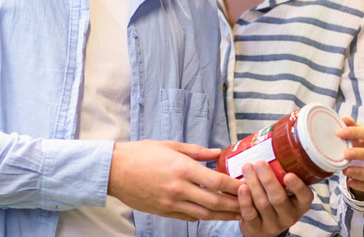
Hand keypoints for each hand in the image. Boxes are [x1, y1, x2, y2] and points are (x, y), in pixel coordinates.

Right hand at [108, 140, 242, 221]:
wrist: (114, 170)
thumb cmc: (141, 153)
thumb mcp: (170, 145)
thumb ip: (196, 151)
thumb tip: (217, 153)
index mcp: (182, 168)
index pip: (216, 181)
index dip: (234, 185)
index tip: (246, 186)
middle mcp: (178, 188)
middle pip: (214, 202)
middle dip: (234, 205)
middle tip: (248, 204)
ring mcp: (170, 202)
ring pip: (203, 214)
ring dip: (222, 215)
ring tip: (236, 214)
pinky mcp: (163, 211)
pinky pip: (188, 217)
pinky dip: (202, 216)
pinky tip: (211, 215)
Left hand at [237, 161, 313, 236]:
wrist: (261, 226)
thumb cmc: (273, 200)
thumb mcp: (284, 191)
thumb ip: (282, 174)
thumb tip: (270, 143)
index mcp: (299, 204)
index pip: (305, 197)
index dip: (298, 187)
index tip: (289, 175)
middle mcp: (289, 216)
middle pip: (279, 198)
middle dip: (268, 179)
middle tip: (260, 163)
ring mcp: (272, 224)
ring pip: (263, 204)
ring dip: (254, 184)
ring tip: (247, 168)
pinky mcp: (256, 229)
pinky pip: (250, 214)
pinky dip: (245, 200)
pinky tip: (241, 188)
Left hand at [338, 117, 363, 199]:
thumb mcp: (360, 131)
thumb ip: (352, 125)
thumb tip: (343, 119)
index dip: (358, 133)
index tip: (340, 133)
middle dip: (362, 154)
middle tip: (345, 153)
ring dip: (360, 172)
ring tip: (345, 170)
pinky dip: (361, 185)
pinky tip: (350, 182)